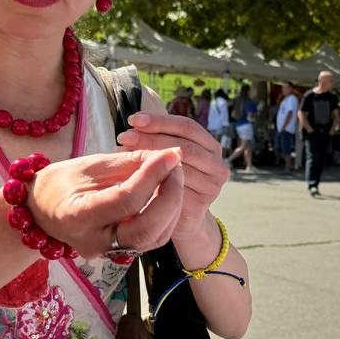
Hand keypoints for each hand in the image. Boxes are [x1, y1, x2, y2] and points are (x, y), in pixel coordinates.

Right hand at [28, 148, 182, 256]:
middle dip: (170, 197)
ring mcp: (108, 252)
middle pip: (146, 229)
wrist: (40, 209)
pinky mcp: (121, 252)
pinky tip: (167, 193)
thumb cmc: (59, 183)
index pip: (126, 200)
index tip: (170, 153)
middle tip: (176, 166)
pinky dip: (167, 215)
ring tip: (173, 176)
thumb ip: (128, 162)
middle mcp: (94, 242)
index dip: (153, 176)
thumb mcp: (89, 165)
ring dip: (173, 206)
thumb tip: (166, 154)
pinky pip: (153, 238)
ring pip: (155, 238)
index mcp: (77, 217)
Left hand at [116, 112, 229, 234]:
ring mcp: (212, 187)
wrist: (182, 219)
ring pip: (177, 168)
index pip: (187, 127)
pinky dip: (151, 182)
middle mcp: (217, 166)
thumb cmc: (170, 181)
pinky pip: (173, 190)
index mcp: (211, 147)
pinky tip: (131, 177)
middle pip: (183, 147)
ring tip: (122, 155)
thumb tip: (133, 127)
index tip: (133, 119)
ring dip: (148, 160)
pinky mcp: (200, 206)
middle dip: (150, 139)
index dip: (160, 121)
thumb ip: (159, 140)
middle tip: (124, 137)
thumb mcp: (167, 156)